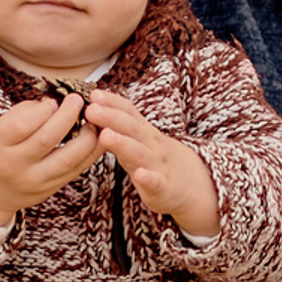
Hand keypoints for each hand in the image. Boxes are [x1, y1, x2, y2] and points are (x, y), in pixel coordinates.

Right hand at [0, 93, 101, 229]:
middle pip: (47, 139)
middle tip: (78, 100)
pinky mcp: (50, 189)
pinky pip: (77, 169)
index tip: (54, 100)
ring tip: (93, 119)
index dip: (42, 110)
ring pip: (68, 158)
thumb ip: (25, 112)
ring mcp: (34, 180)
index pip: (22, 125)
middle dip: (68, 116)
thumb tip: (57, 102)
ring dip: (87, 136)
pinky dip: (92, 152)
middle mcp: (14, 165)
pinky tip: (99, 137)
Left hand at [83, 90, 218, 237]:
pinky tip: (140, 175)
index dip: (112, 102)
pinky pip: (155, 182)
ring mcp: (158, 165)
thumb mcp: (140, 140)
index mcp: (144, 133)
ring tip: (105, 136)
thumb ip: (120, 126)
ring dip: (123, 143)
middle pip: (132, 128)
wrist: (190, 185)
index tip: (93, 94)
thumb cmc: (156, 161)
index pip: (129, 112)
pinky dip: (148, 178)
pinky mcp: (163, 187)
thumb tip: (92, 107)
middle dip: (111, 117)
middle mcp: (151, 145)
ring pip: (140, 153)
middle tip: (91, 109)